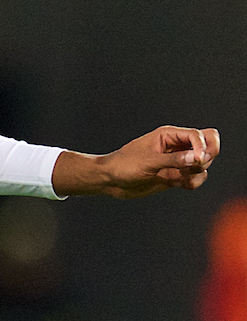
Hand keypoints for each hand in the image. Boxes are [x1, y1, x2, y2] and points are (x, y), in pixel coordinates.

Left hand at [53, 126, 220, 197]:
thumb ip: (175, 160)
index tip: (198, 160)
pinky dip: (193, 182)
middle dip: (207, 158)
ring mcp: (177, 161)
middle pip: (208, 146)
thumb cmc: (124, 165)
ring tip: (182, 178)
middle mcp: (176, 146)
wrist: (111, 180)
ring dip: (198, 173)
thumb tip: (199, 157)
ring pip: (204, 163)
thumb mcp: (149, 162)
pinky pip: (196, 177)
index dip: (203, 147)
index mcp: (168, 135)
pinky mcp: (176, 175)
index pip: (198, 135)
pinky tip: (180, 184)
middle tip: (194, 167)